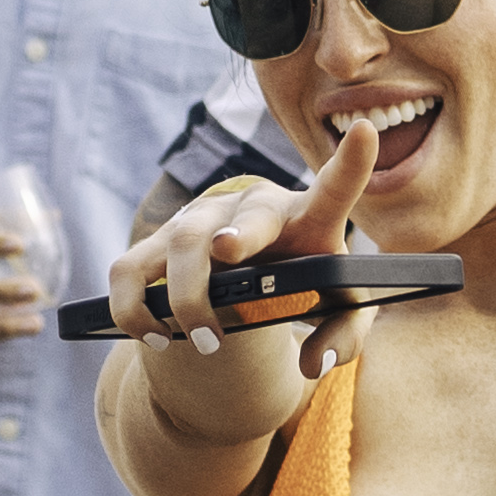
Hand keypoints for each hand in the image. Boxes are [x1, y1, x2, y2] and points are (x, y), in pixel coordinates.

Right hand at [106, 120, 374, 443]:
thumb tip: (314, 364)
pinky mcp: (157, 240)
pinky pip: (128, 269)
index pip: (333, 187)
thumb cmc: (303, 284)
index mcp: (307, 217)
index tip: (366, 130)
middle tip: (230, 255)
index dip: (351, 163)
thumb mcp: (336, 312)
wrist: (250, 270)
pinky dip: (135, 308)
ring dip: (188, 298)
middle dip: (236, 232)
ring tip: (208, 343)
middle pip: (243, 216)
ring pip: (181, 242)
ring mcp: (200, 219)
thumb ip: (343, 338)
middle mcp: (252, 206)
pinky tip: (154, 336)